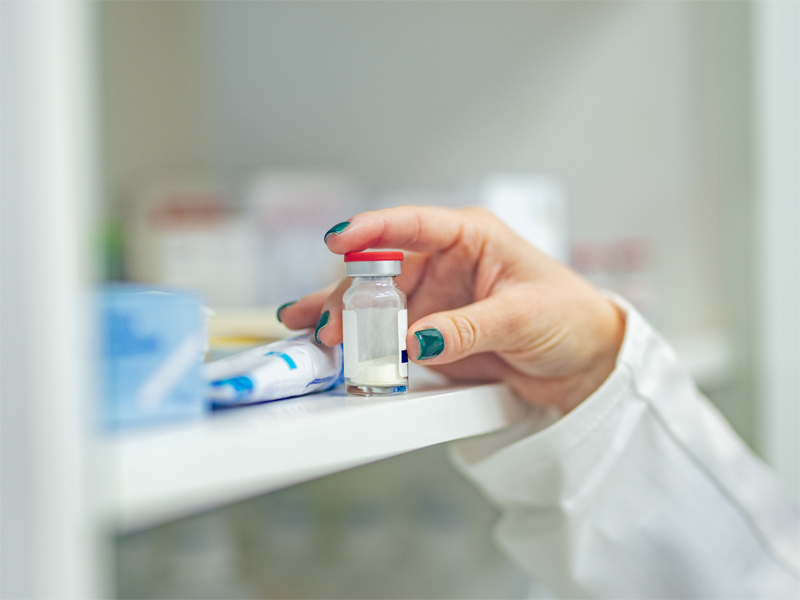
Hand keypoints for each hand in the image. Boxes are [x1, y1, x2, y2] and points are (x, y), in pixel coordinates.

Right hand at [278, 206, 624, 413]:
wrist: (585, 364)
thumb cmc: (570, 317)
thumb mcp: (522, 316)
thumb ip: (467, 328)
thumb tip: (417, 339)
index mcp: (471, 238)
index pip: (413, 225)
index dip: (372, 229)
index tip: (339, 239)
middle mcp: (446, 265)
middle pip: (382, 272)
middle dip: (350, 294)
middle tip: (330, 323)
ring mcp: (436, 301)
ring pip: (378, 305)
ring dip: (347, 320)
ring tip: (319, 337)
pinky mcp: (432, 335)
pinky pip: (390, 337)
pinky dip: (363, 344)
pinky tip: (338, 350)